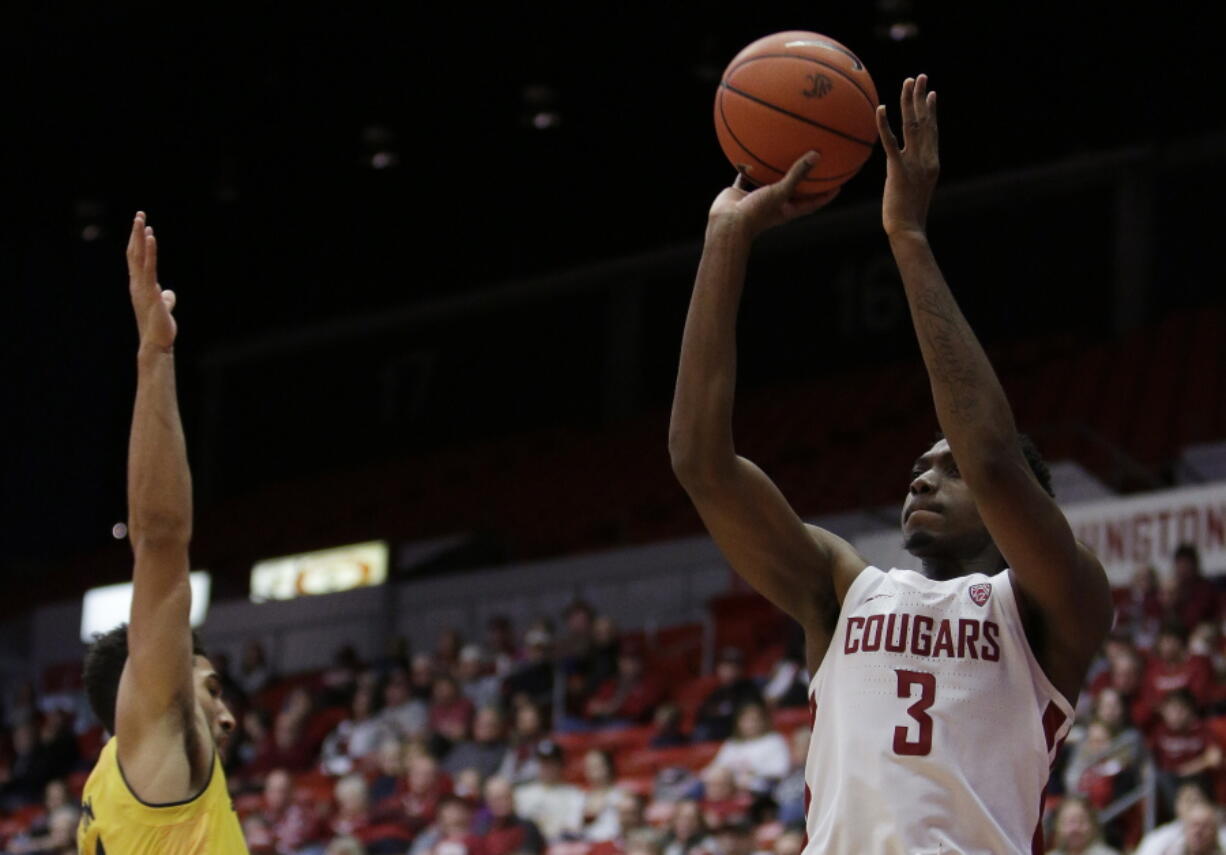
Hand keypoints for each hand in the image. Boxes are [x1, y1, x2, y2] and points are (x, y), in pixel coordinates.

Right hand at [127, 212, 177, 351]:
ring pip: (139, 257)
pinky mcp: (151, 291)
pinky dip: (150, 251)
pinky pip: (150, 267)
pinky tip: (151, 238)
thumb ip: (165, 299)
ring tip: (141, 219)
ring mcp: (142, 287)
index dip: (137, 242)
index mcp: (139, 285)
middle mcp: (137, 284)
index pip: (136, 259)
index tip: (142, 226)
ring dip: (140, 237)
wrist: (157, 343)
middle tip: (139, 214)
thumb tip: (169, 294)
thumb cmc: (160, 328)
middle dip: (136, 233)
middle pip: (134, 253)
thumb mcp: (163, 308)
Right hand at [708, 153, 839, 240]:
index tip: (838, 185)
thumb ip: (797, 174)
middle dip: (803, 181)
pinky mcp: (740, 194)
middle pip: (793, 192)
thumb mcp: (780, 191)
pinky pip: (746, 178)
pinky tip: (749, 153)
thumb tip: (817, 154)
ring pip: (769, 183)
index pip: (813, 203)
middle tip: (814, 165)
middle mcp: (774, 205)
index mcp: (787, 210)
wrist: (727, 223)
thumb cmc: (756, 213)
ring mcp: (757, 199)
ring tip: (783, 155)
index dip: (826, 195)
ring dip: (775, 172)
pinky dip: (748, 167)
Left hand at [876, 74, 939, 236]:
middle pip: (925, 122)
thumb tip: (900, 168)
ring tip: (908, 82)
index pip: (932, 131)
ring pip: (912, 125)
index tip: (931, 93)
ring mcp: (914, 163)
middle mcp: (926, 159)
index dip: (931, 111)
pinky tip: (881, 108)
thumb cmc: (908, 216)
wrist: (908, 230)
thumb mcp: (912, 190)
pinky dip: (885, 125)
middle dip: (922, 97)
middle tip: (920, 77)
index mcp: (932, 162)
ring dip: (909, 102)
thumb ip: (909, 174)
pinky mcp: (898, 170)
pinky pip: (891, 143)